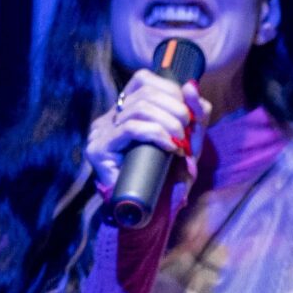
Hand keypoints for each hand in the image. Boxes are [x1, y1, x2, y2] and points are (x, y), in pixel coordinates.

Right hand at [84, 69, 208, 199]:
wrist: (150, 212)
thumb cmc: (168, 174)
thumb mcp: (187, 139)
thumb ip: (194, 113)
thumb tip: (191, 85)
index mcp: (124, 110)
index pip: (143, 79)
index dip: (170, 90)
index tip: (188, 113)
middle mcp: (109, 117)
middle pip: (144, 92)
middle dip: (174, 108)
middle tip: (189, 130)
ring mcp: (100, 132)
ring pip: (139, 108)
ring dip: (168, 123)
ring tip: (181, 142)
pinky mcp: (98, 149)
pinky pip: (130, 128)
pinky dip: (155, 134)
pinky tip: (169, 146)